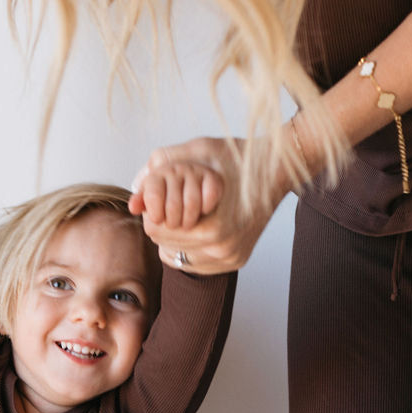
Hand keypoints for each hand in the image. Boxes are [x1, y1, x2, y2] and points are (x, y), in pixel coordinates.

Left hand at [129, 137, 290, 273]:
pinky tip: (197, 227)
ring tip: (185, 214)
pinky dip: (191, 247)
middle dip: (164, 225)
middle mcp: (223, 251)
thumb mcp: (199, 150)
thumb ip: (162, 167)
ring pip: (180, 257)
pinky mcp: (237, 260)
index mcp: (213, 229)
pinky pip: (197, 262)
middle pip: (166, 246)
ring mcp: (231, 258)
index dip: (153, 212)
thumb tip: (134, 199)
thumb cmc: (238, 156)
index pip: (157, 231)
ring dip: (176, 238)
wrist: (278, 170)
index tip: (160, 198)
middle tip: (171, 204)